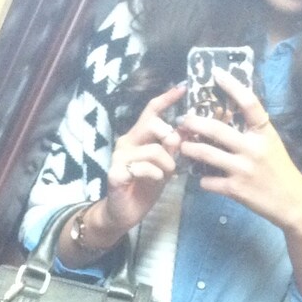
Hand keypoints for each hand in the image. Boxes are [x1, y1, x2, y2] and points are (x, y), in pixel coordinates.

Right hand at [101, 83, 185, 235]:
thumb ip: (172, 148)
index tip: (182, 88)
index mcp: (137, 137)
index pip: (151, 111)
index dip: (167, 99)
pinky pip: (143, 168)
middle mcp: (126, 142)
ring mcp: (119, 157)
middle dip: (169, 138)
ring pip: (153, 150)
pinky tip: (154, 181)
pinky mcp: (116, 173)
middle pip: (153, 124)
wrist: (124, 214)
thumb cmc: (144, 188)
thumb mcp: (164, 166)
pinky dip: (154, 175)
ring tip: (165, 175)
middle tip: (174, 155)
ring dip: (166, 165)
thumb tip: (186, 129)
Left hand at [177, 67, 301, 234]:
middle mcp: (253, 148)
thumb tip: (230, 117)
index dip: (232, 85)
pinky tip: (200, 178)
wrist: (293, 203)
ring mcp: (243, 169)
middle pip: (217, 130)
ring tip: (182, 146)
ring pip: (207, 154)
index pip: (249, 102)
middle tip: (184, 119)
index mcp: (264, 133)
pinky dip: (202, 179)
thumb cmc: (280, 171)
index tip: (217, 73)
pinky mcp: (235, 189)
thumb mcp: (271, 144)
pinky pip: (209, 181)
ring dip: (191, 149)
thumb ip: (252, 132)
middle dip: (195, 123)